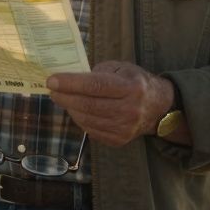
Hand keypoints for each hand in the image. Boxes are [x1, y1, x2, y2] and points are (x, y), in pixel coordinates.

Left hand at [46, 61, 173, 146]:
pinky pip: (91, 130)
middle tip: (52, 89)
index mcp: (131, 88)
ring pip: (87, 119)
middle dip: (65, 97)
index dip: (71, 83)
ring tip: (62, 98)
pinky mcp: (118, 140)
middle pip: (88, 105)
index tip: (52, 80)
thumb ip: (98, 72)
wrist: (158, 108)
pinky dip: (80, 119)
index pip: (95, 86)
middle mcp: (129, 110)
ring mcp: (124, 128)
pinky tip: (76, 109)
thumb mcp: (121, 68)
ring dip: (70, 108)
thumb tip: (71, 78)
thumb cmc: (135, 83)